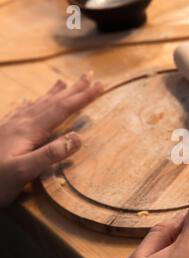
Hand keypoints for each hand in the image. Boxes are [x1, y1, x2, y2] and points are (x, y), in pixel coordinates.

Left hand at [0, 73, 102, 206]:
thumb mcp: (23, 172)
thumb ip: (50, 154)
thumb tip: (78, 137)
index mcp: (29, 129)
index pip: (62, 109)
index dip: (82, 97)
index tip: (100, 86)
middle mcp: (19, 123)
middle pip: (52, 101)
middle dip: (73, 89)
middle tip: (90, 77)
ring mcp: (8, 126)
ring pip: (36, 104)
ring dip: (53, 93)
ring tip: (64, 82)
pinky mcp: (0, 132)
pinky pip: (19, 112)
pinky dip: (29, 104)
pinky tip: (27, 101)